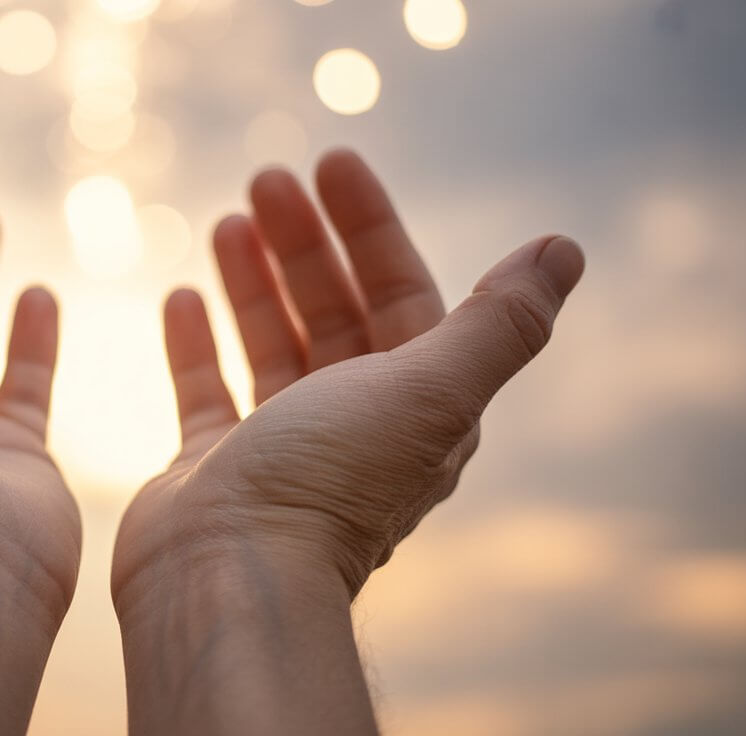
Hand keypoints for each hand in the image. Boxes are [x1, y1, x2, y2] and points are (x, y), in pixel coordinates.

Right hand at [112, 149, 583, 733]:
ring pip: (273, 342)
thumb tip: (563, 251)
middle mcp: (353, 425)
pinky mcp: (217, 465)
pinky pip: (210, 387)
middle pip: (333, 312)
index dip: (372, 227)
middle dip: (305, 242)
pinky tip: (182, 293)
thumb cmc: (327, 481)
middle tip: (265, 178)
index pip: (399, 295)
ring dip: (255, 280)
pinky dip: (200, 340)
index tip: (331, 165)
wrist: (227, 575)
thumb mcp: (429, 390)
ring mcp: (280, 446)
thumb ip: (499, 323)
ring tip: (228, 219)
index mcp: (414, 407)